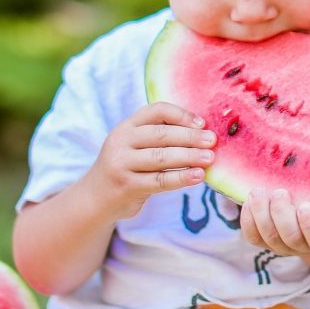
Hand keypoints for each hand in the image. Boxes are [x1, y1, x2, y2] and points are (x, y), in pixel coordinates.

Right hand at [87, 101, 215, 219]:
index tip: (202, 123)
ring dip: (189, 157)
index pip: (157, 111)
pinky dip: (181, 177)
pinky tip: (198, 176)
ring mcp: (121, 164)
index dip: (182, 115)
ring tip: (210, 158)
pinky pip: (160, 180)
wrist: (96, 198)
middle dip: (190, 137)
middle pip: (162, 134)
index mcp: (127, 126)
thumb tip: (203, 132)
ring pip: (161, 157)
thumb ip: (160, 136)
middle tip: (213, 141)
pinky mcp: (127, 186)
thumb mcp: (135, 145)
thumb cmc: (128, 167)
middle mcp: (121, 142)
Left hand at [240, 188, 309, 254]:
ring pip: (269, 237)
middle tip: (280, 192)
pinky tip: (248, 202)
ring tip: (259, 192)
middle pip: (290, 238)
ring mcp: (280, 245)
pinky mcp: (262, 241)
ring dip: (262, 214)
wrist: (303, 203)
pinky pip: (252, 237)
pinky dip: (248, 220)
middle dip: (282, 215)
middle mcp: (302, 246)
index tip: (306, 206)